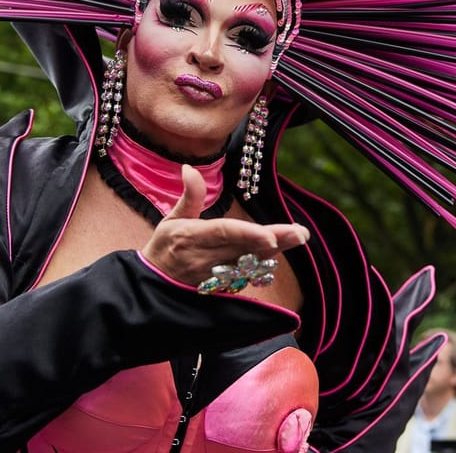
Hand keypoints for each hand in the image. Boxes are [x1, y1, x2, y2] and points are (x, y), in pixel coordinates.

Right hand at [142, 165, 309, 287]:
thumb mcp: (171, 219)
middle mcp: (206, 258)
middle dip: (275, 241)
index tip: (270, 236)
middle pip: (245, 249)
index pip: (223, 234)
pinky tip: (283, 249)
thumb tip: (189, 167)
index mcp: (192, 237)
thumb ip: (189, 196)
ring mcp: (216, 275)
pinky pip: (247, 274)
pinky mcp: (222, 286)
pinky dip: (265, 263)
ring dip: (276, 252)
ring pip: (251, 262)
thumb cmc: (164, 247)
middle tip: (301, 233)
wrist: (154, 285)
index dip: (247, 235)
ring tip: (299, 237)